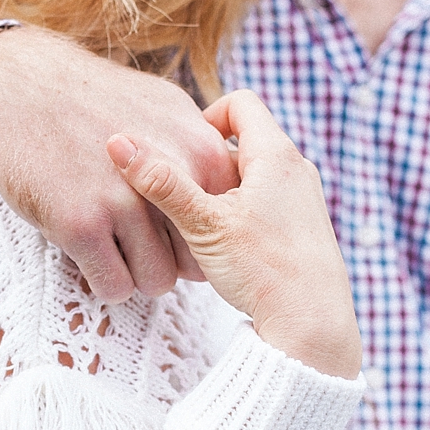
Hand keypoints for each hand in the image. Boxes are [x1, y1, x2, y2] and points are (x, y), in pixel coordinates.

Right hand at [0, 26, 236, 302]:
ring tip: (116, 251)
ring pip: (156, 281)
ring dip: (136, 275)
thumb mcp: (166, 105)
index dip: (201, 236)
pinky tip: (93, 256)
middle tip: (140, 244)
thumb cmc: (96, 99)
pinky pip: (114, 286)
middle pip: (194, 262)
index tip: (174, 230)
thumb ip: (201, 147)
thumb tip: (230, 183)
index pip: (225, 223)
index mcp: (200, 150)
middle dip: (169, 261)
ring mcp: (123, 203)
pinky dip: (106, 281)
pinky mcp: (81, 225)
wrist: (26, 88)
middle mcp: (171, 177)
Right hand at [106, 90, 361, 379]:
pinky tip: (224, 250)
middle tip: (181, 196)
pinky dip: (240, 215)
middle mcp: (297, 168)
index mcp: (277, 154)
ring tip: (199, 227)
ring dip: (222, 194)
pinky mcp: (303, 228)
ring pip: (252, 178)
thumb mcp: (203, 225)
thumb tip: (117, 143)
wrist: (312, 326)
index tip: (182, 150)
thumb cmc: (264, 271)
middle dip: (207, 164)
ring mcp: (304, 199)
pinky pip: (265, 204)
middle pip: (243, 143)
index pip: (239, 103)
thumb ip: (161, 184)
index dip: (205, 117)